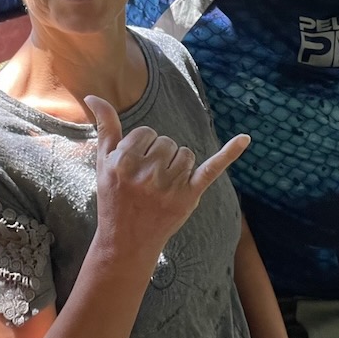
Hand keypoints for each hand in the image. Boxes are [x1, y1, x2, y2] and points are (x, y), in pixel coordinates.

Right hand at [85, 95, 249, 256]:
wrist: (126, 241)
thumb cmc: (114, 197)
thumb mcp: (104, 164)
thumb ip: (105, 128)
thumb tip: (93, 96)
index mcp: (124, 161)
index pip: (146, 133)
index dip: (141, 147)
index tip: (134, 168)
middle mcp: (147, 173)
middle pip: (167, 142)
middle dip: (159, 156)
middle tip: (147, 182)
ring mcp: (169, 186)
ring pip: (185, 153)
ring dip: (177, 165)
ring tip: (162, 186)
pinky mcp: (189, 197)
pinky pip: (212, 169)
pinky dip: (229, 153)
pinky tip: (245, 138)